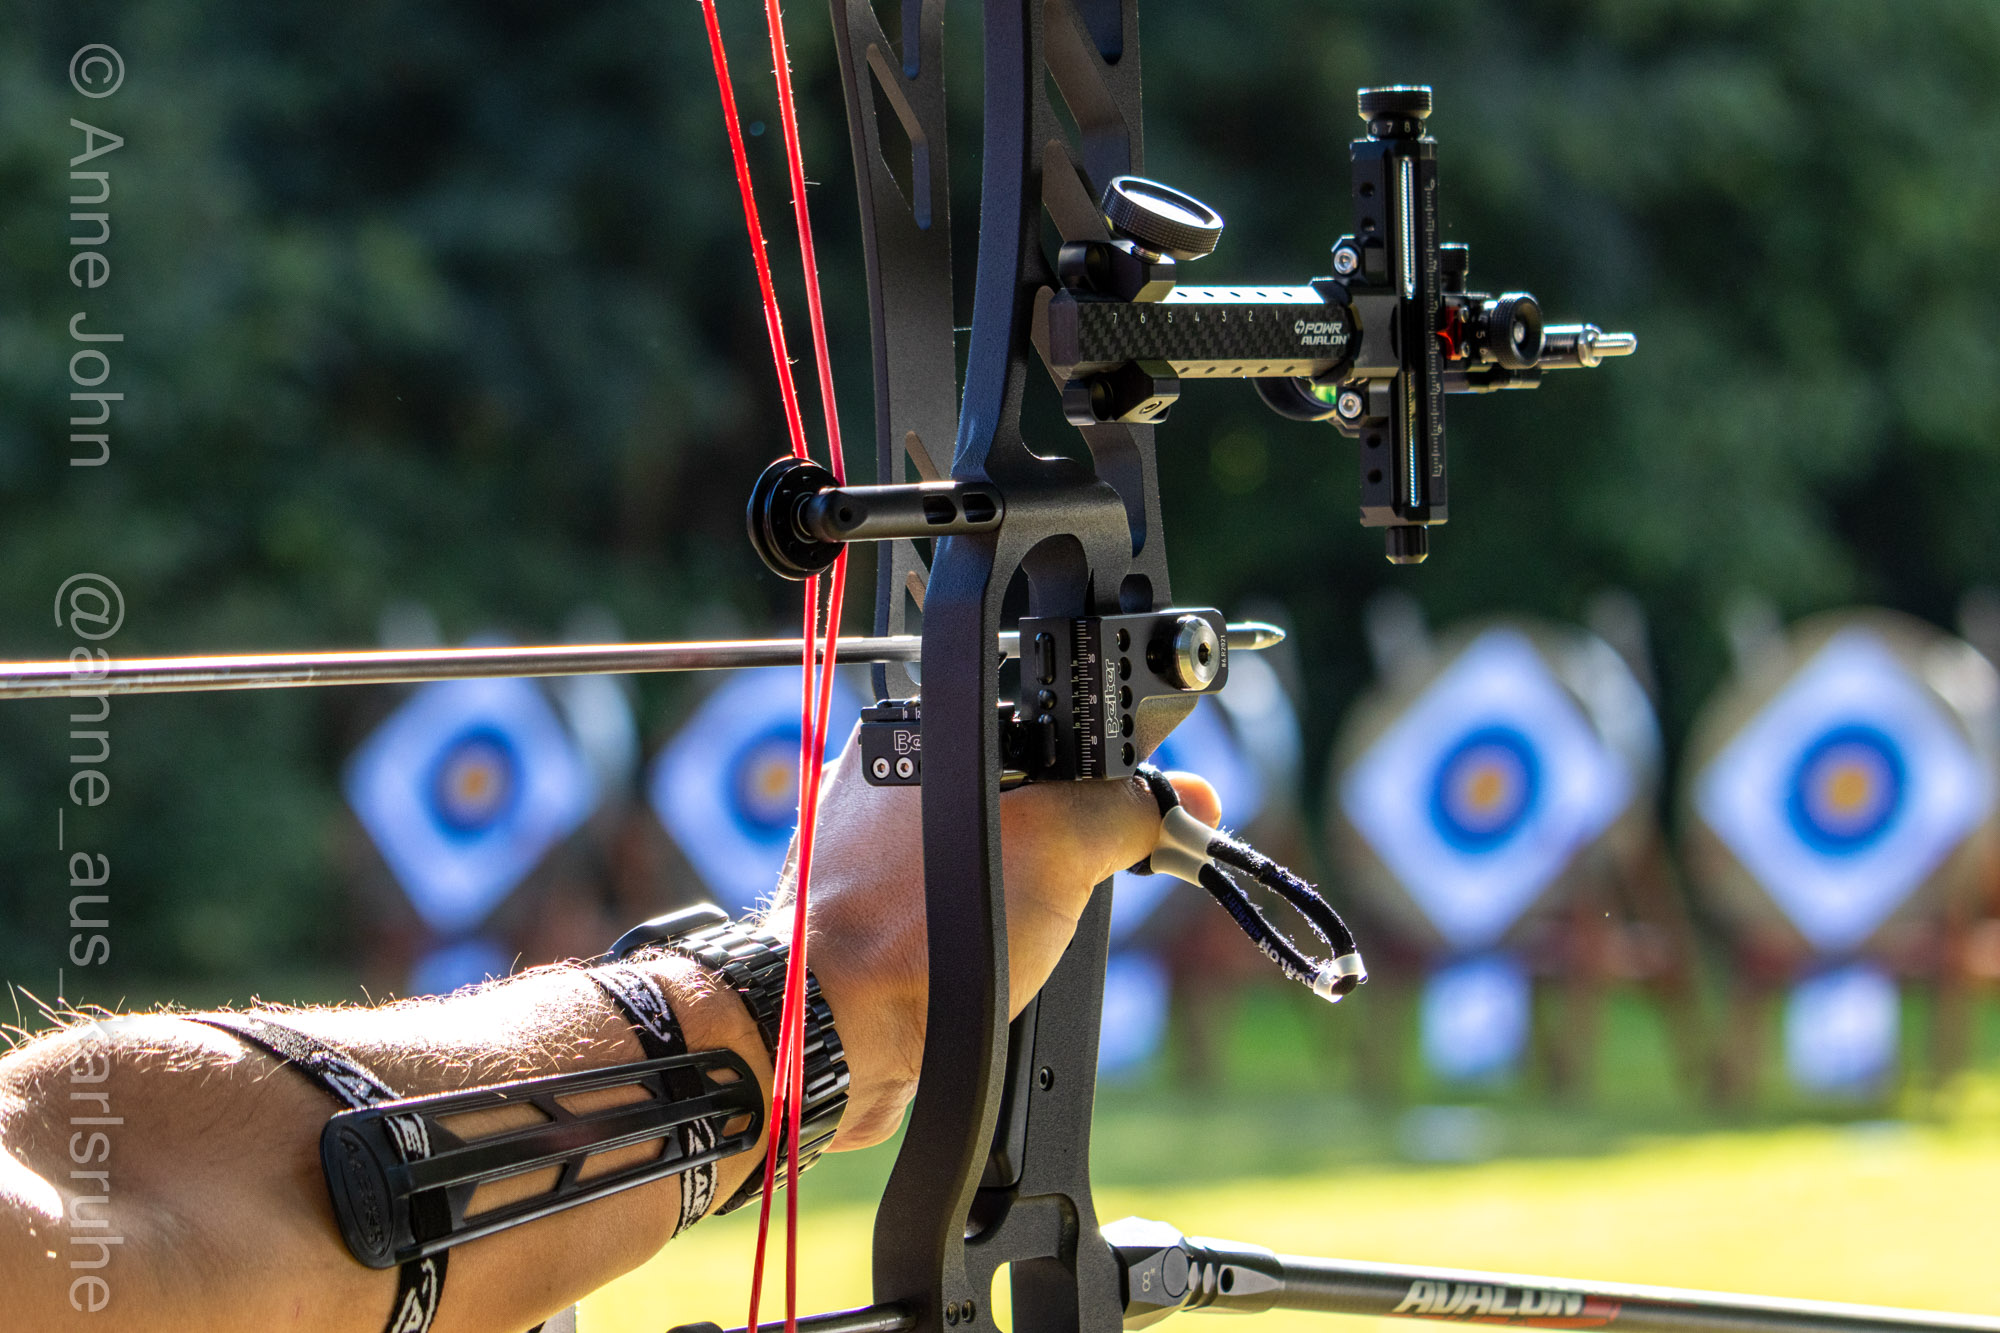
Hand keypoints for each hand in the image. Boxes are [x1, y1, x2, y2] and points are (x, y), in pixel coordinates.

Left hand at [764, 732, 1219, 1148]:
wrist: (838, 1036)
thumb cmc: (919, 932)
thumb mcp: (1061, 844)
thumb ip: (1125, 807)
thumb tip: (1181, 800)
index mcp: (912, 736)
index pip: (1033, 725)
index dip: (1094, 770)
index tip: (1130, 814)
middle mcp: (879, 786)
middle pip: (1016, 795)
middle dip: (1061, 843)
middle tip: (1066, 884)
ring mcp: (865, 854)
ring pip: (986, 859)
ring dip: (1021, 899)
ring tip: (1017, 932)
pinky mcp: (867, 916)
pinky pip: (949, 911)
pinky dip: (979, 937)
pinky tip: (987, 961)